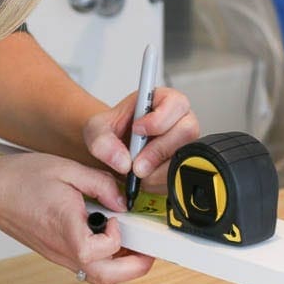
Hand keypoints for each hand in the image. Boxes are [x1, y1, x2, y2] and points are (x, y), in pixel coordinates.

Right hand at [0, 153, 153, 283]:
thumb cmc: (19, 178)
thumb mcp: (66, 168)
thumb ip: (100, 183)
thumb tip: (123, 201)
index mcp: (64, 227)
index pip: (97, 252)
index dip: (116, 238)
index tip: (117, 218)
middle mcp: (62, 248)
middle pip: (105, 279)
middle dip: (134, 267)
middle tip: (147, 249)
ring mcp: (58, 254)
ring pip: (96, 277)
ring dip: (120, 266)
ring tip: (130, 242)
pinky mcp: (55, 253)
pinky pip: (85, 266)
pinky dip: (104, 258)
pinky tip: (107, 235)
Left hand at [82, 88, 199, 192]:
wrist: (111, 152)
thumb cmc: (109, 133)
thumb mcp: (96, 130)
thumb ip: (103, 141)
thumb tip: (123, 161)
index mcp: (162, 101)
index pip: (176, 103)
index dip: (159, 118)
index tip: (137, 130)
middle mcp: (179, 120)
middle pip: (187, 131)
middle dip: (159, 150)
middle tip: (136, 163)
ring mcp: (184, 144)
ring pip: (186, 157)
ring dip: (158, 170)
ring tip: (137, 171)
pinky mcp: (184, 166)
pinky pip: (182, 177)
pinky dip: (160, 182)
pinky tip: (145, 178)